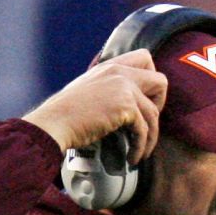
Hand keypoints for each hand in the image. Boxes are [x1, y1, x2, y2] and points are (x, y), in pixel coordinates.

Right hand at [24, 49, 167, 161]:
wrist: (54, 123)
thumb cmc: (67, 114)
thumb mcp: (90, 91)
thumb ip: (111, 89)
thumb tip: (132, 106)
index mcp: (110, 66)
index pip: (145, 57)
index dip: (151, 81)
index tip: (144, 101)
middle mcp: (119, 72)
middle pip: (161, 80)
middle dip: (160, 104)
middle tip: (147, 123)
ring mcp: (123, 87)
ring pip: (154, 112)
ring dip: (150, 137)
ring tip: (139, 152)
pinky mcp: (125, 106)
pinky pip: (144, 130)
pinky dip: (141, 147)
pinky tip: (132, 157)